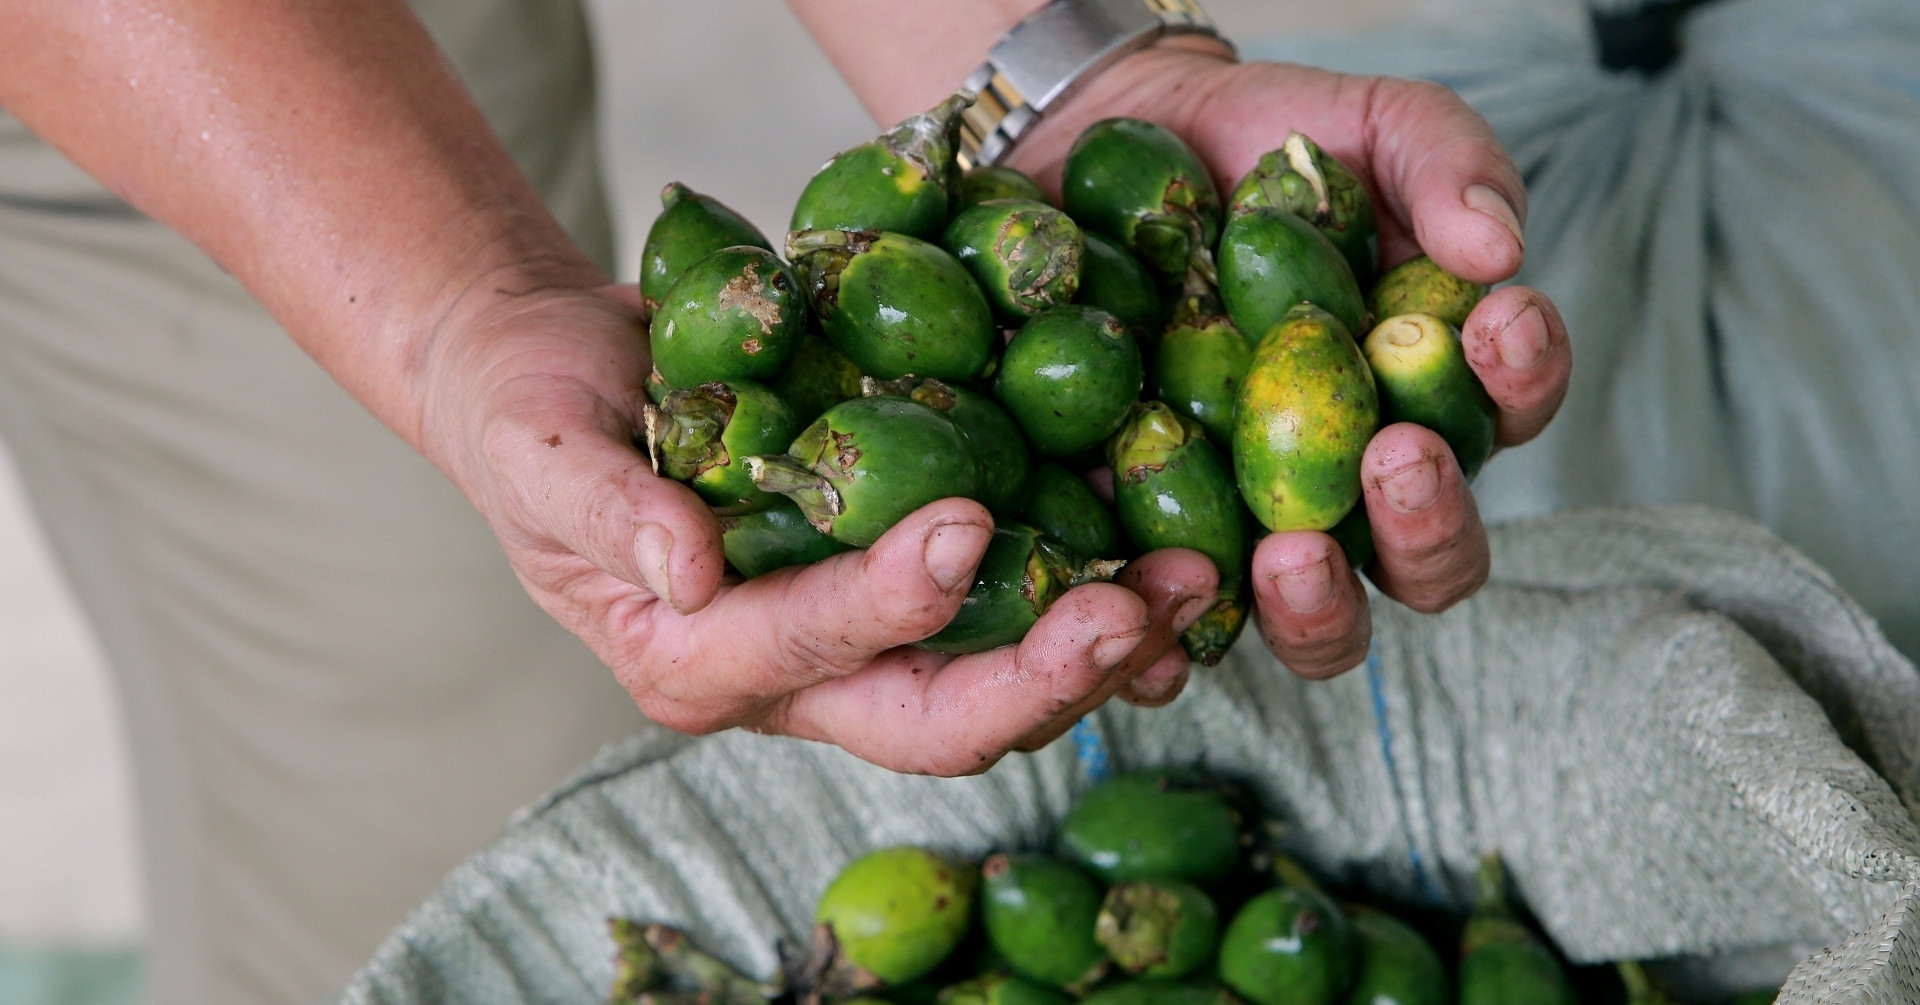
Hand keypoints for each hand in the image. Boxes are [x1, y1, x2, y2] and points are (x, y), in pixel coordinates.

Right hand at [417, 280, 1218, 775]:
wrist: (568, 378)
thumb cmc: (532, 408)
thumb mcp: (538, 446)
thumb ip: (603, 511)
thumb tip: (686, 569)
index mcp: (693, 658)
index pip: (803, 646)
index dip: (886, 600)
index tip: (965, 522)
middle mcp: (788, 679)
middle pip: (932, 719)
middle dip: (1041, 676)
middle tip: (1137, 608)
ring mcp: (856, 644)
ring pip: (993, 684)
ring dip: (1096, 644)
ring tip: (1191, 578)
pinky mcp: (904, 590)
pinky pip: (1006, 612)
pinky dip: (1086, 583)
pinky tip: (1161, 531)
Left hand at [1008, 45, 1572, 679]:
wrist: (1100, 151)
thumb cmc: (1255, 149)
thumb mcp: (1363, 123)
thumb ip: (1443, 163)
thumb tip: (1496, 249)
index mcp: (1429, 395)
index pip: (1506, 414)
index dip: (1523, 380)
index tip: (1499, 322)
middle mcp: (1354, 487)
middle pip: (1429, 559)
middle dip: (1428, 521)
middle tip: (1395, 457)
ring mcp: (1254, 532)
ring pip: (1317, 622)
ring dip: (1320, 605)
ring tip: (1292, 553)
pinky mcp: (1149, 551)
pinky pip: (1165, 628)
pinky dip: (1165, 638)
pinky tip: (1144, 611)